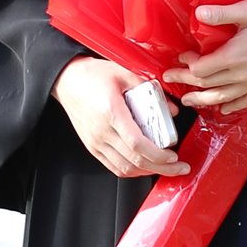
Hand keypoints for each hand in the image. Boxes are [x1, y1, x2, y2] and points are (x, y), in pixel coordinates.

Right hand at [53, 56, 186, 180]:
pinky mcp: (92, 147)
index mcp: (111, 113)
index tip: (174, 156)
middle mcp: (102, 132)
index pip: (137, 144)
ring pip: (124, 168)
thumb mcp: (125, 74)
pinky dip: (132, 171)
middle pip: (134, 161)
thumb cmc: (93, 76)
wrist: (67, 80)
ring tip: (165, 167)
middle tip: (179, 168)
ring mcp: (96, 142)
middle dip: (161, 168)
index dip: (158, 155)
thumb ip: (150, 91)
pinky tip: (145, 166)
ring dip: (148, 172)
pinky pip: (114, 166)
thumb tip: (172, 110)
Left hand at [169, 0, 246, 115]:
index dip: (187, 65)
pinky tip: (224, 108)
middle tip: (171, 81)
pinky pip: (246, 102)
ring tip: (190, 101)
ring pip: (223, 98)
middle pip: (207, 85)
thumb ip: (223, 13)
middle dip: (186, 84)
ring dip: (203, 100)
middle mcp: (242, 75)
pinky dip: (232, 107)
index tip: (182, 56)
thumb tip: (198, 13)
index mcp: (234, 56)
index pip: (201, 69)